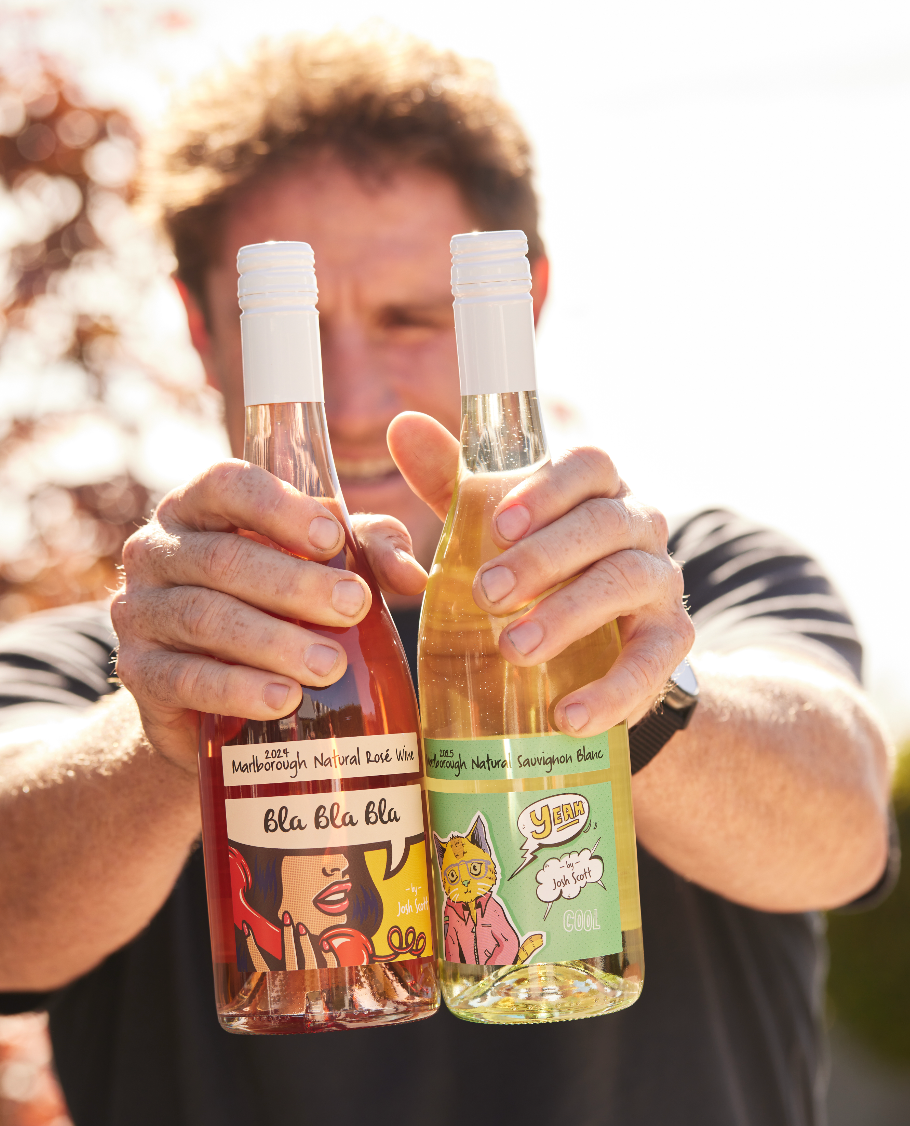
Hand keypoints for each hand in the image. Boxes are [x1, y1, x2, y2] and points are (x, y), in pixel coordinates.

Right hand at [113, 460, 425, 772]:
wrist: (218, 695)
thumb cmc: (281, 606)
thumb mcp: (327, 565)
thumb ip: (371, 549)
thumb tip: (414, 574)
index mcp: (201, 506)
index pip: (228, 483)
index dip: (279, 507)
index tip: (333, 538)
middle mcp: (158, 549)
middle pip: (223, 558)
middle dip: (293, 583)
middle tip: (352, 606)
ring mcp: (139, 611)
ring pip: (204, 617)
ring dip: (273, 641)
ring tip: (330, 665)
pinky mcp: (137, 673)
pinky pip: (183, 678)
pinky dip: (237, 688)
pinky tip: (282, 698)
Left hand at [387, 413, 693, 735]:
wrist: (596, 648)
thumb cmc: (537, 572)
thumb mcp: (493, 529)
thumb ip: (453, 483)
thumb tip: (402, 425)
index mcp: (596, 491)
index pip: (590, 466)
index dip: (548, 489)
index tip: (500, 523)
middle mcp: (638, 526)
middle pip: (605, 523)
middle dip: (544, 558)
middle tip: (487, 594)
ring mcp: (660, 583)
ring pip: (628, 581)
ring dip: (569, 615)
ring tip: (513, 650)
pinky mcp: (669, 642)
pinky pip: (652, 662)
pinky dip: (611, 690)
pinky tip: (566, 716)